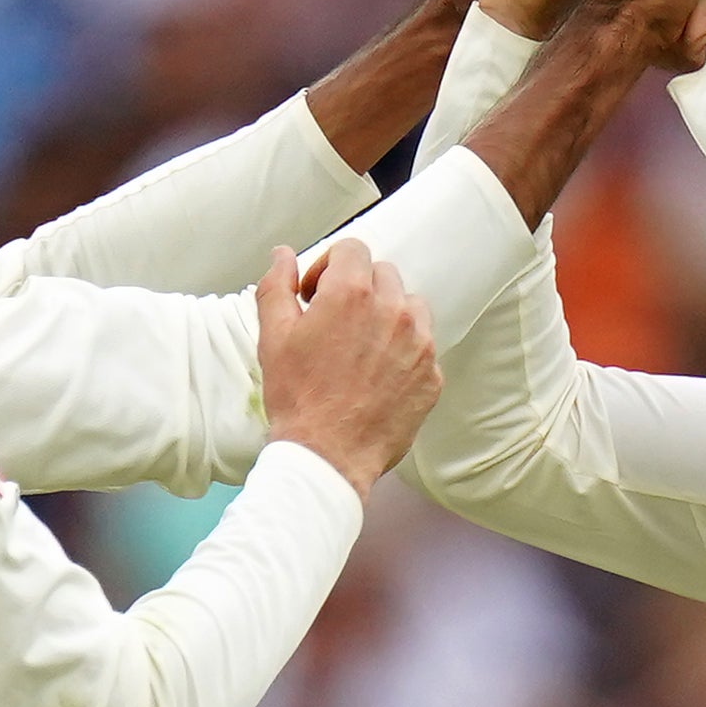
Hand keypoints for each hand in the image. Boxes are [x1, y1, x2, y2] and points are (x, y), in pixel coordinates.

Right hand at [257, 238, 439, 485]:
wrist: (327, 457)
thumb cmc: (297, 397)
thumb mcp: (273, 336)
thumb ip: (277, 286)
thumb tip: (283, 255)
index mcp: (352, 293)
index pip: (353, 249)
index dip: (330, 266)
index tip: (317, 294)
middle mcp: (393, 311)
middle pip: (383, 275)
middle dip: (359, 289)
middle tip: (337, 320)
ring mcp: (419, 345)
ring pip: (410, 307)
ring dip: (388, 315)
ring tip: (363, 345)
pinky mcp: (432, 377)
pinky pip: (423, 348)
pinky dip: (404, 353)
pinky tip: (379, 376)